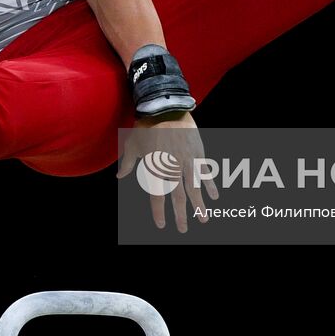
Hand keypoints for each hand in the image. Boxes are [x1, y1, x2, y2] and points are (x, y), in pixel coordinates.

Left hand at [115, 112, 218, 231]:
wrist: (165, 106)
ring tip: (203, 219)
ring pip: (194, 188)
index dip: (159, 212)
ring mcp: (187, 161)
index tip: (161, 225)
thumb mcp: (132, 145)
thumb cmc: (146, 126)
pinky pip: (205, 172)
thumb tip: (119, 176)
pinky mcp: (197, 153)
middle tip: (183, 230)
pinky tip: (215, 196)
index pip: (157, 196)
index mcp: (155, 169)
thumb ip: (127, 164)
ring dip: (199, 205)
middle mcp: (172, 168)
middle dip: (181, 215)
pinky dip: (210, 185)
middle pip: (177, 197)